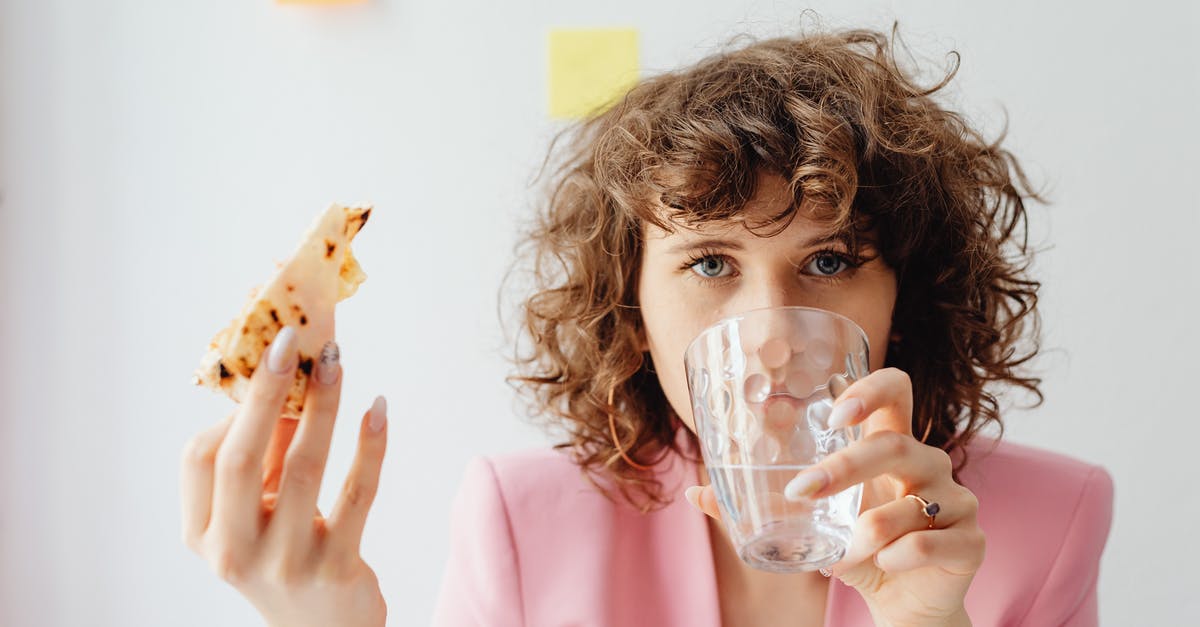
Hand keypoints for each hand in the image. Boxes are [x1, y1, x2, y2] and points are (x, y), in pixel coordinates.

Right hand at [181, 327, 389, 626]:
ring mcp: (283, 565)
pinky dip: (370, 447)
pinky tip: (377, 410)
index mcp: (203, 534)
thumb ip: (265, 454)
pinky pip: (357, 496)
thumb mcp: (260, 512)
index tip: (269, 362)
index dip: (234, 408)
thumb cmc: (288, 554)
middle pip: (240, 458)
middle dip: (266, 392)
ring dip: (323, 407)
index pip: (201, 458)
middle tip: (292, 340)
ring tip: (337, 362)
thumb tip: (288, 375)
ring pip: (303, 468)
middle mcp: (233, 553)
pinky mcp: (335, 570)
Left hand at [685, 368, 982, 626]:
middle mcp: (929, 464)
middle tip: (802, 492)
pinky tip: (880, 567)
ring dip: (867, 530)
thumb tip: (693, 493)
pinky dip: (896, 557)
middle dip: (844, 468)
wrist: (907, 606)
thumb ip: (758, 509)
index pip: (896, 391)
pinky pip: (932, 542)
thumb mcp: (812, 528)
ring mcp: (957, 501)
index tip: (834, 413)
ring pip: (912, 502)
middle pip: (895, 445)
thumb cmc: (861, 552)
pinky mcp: (971, 541)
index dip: (870, 389)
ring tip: (838, 555)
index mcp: (893, 447)